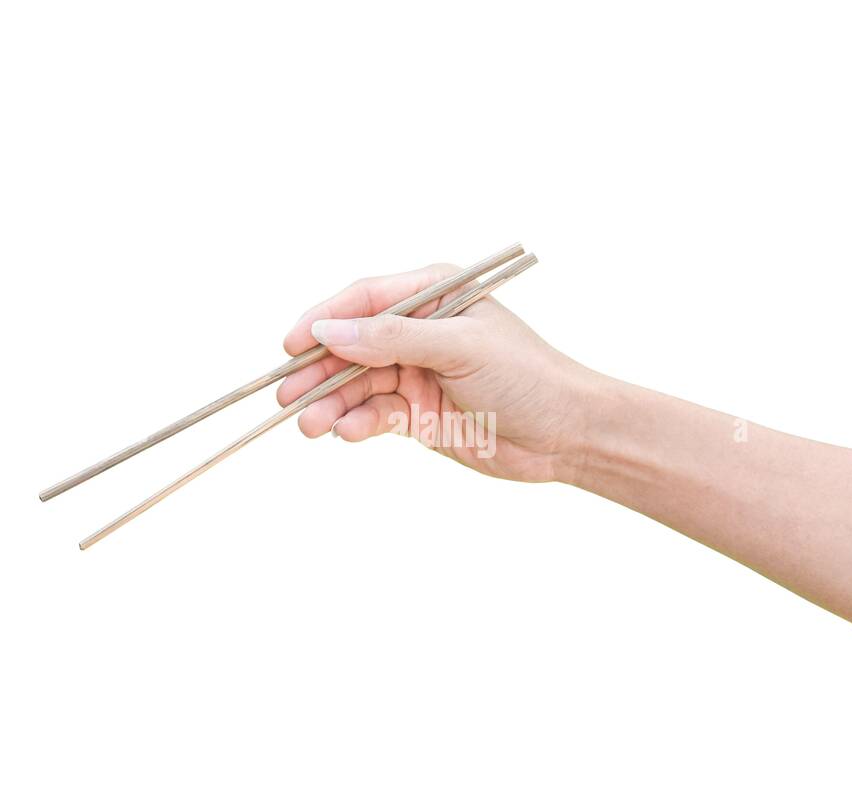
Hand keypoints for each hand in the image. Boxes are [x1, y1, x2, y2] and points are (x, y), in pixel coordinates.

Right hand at [280, 263, 594, 482]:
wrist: (567, 433)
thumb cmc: (527, 375)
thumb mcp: (460, 347)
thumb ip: (392, 338)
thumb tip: (329, 332)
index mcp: (433, 295)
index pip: (364, 299)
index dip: (324, 320)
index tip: (291, 345)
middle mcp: (420, 330)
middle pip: (351, 345)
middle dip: (317, 371)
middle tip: (285, 397)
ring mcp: (417, 373)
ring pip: (357, 385)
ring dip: (330, 404)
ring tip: (308, 426)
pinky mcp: (418, 415)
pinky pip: (375, 415)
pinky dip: (357, 424)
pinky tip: (346, 434)